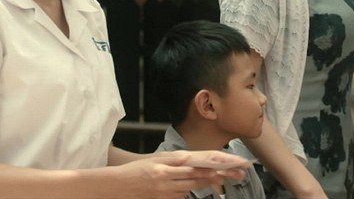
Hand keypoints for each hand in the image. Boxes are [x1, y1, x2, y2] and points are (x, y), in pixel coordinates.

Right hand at [121, 151, 247, 198]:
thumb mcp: (156, 160)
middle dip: (219, 174)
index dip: (214, 164)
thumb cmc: (137, 170)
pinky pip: (181, 195)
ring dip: (210, 182)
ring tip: (228, 176)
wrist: (116, 185)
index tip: (230, 163)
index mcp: (166, 165)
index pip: (196, 164)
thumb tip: (191, 158)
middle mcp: (167, 178)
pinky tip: (203, 185)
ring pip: (192, 186)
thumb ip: (174, 160)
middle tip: (238, 172)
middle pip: (198, 176)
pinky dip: (191, 190)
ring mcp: (165, 191)